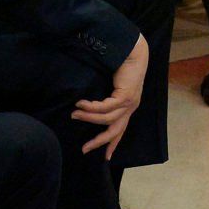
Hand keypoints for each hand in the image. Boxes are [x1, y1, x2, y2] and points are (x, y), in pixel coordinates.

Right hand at [70, 35, 149, 154]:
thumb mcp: (112, 86)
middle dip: (99, 141)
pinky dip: (92, 107)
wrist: (133, 51)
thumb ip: (105, 97)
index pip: (121, 130)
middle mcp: (131, 107)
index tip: (106, 157)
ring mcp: (130, 102)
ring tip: (74, 115)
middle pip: (115, 131)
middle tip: (84, 149)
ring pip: (107, 119)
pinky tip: (81, 104)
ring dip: (89, 118)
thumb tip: (84, 106)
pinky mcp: (126, 95)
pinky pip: (105, 107)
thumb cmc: (122, 65)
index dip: (113, 144)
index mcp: (129, 107)